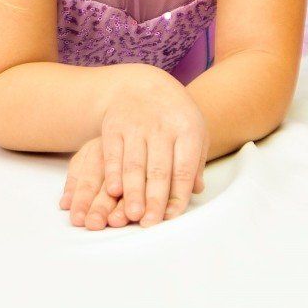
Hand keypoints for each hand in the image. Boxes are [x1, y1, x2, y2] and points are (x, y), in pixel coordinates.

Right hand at [61, 65, 206, 229]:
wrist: (142, 85)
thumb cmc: (173, 116)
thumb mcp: (193, 131)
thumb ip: (194, 162)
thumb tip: (195, 190)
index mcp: (187, 129)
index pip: (183, 168)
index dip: (177, 195)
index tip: (171, 217)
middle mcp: (162, 127)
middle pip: (158, 169)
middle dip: (154, 199)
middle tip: (149, 223)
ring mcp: (136, 125)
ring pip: (134, 164)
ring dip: (132, 192)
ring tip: (131, 215)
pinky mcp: (114, 126)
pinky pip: (112, 154)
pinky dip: (112, 174)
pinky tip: (113, 192)